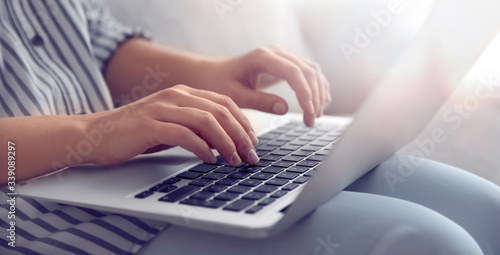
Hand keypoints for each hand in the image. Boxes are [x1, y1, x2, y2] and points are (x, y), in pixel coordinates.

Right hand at [87, 85, 258, 166]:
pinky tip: (209, 160)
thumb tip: (223, 142)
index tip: (253, 141)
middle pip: (220, 112)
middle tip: (250, 155)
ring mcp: (162, 108)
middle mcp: (175, 96)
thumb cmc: (135, 132)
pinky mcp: (150, 125)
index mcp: (183, 93)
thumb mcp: (170, 124)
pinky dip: (201, 148)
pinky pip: (184, 134)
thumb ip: (195, 127)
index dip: (243, 122)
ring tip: (234, 160)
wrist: (95, 134)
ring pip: (206, 121)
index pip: (224, 102)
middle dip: (240, 135)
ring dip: (225, 143)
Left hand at [200, 45, 330, 125]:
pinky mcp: (286, 63)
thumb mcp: (235, 96)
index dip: (305, 93)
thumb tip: (285, 109)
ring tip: (316, 116)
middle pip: (307, 71)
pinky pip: (309, 71)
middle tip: (312, 121)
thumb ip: (259, 101)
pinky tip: (320, 102)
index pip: (293, 72)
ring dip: (318, 92)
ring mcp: (283, 55)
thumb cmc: (221, 84)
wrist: (215, 73)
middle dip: (313, 97)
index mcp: (262, 57)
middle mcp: (276, 52)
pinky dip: (317, 86)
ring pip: (312, 70)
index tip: (308, 113)